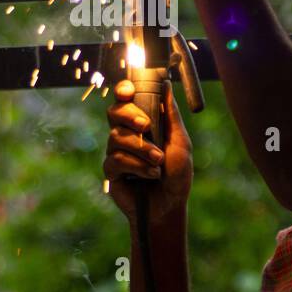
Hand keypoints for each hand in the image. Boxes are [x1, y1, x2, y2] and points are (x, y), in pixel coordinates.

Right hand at [103, 79, 193, 223]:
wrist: (170, 206)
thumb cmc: (177, 175)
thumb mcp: (180, 142)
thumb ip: (171, 115)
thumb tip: (166, 85)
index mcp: (143, 123)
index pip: (126, 99)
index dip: (123, 90)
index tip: (129, 90)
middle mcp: (127, 134)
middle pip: (114, 112)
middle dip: (129, 115)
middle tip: (145, 126)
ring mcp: (117, 152)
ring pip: (116, 136)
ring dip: (141, 148)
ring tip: (158, 162)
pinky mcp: (111, 171)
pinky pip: (115, 159)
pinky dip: (135, 166)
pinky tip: (149, 175)